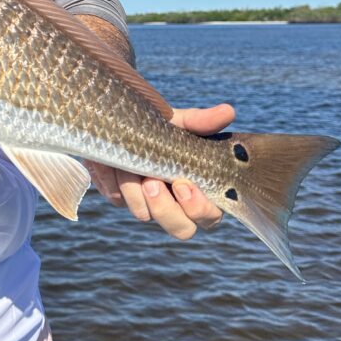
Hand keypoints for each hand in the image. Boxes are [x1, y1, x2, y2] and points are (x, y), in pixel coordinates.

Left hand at [84, 103, 234, 239]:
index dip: (199, 208)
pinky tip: (111, 160)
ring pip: (144, 215)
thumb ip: (201, 121)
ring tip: (129, 162)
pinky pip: (118, 199)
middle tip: (151, 182)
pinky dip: (114, 178)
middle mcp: (175, 204)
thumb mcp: (178, 122)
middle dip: (166, 209)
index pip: (209, 216)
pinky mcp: (121, 198)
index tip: (183, 184)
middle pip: (182, 230)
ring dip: (135, 187)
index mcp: (198, 190)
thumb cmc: (158, 124)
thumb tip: (229, 111)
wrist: (118, 118)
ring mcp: (147, 204)